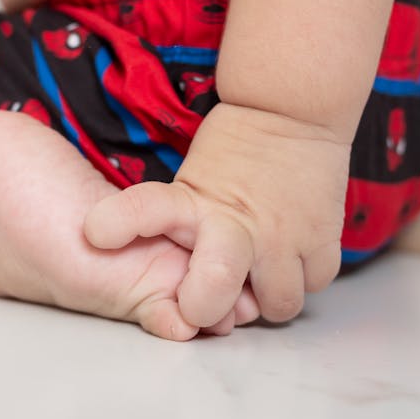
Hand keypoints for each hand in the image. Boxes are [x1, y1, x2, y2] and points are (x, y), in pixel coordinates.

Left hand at [84, 103, 349, 326]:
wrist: (292, 109)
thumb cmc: (234, 148)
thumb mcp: (191, 179)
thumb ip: (177, 222)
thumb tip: (150, 259)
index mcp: (194, 204)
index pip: (146, 210)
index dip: (121, 222)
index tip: (96, 233)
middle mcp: (238, 227)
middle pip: (214, 292)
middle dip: (206, 309)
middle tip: (207, 299)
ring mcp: (285, 237)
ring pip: (278, 306)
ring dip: (268, 298)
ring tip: (260, 275)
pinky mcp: (323, 237)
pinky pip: (316, 284)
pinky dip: (304, 277)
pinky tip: (291, 258)